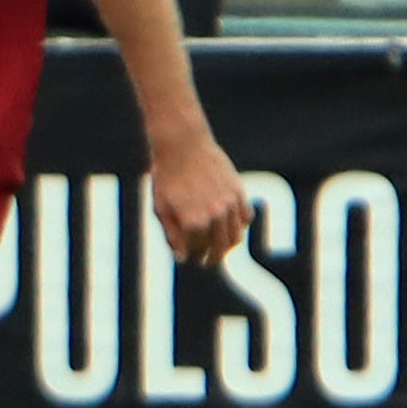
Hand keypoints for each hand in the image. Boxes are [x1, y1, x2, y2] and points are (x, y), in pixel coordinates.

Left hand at [150, 135, 249, 270]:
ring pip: (235, 236)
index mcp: (192, 222)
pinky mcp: (239, 192)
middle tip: (207, 262)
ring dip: (227, 246)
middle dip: (212, 258)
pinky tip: (229, 227)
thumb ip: (172, 235)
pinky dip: (239, 226)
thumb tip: (183, 258)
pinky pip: (245, 217)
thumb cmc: (166, 177)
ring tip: (218, 248)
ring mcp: (229, 204)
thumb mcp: (161, 208)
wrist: (183, 145)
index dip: (192, 255)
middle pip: (219, 248)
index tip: (189, 258)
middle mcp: (214, 215)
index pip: (196, 250)